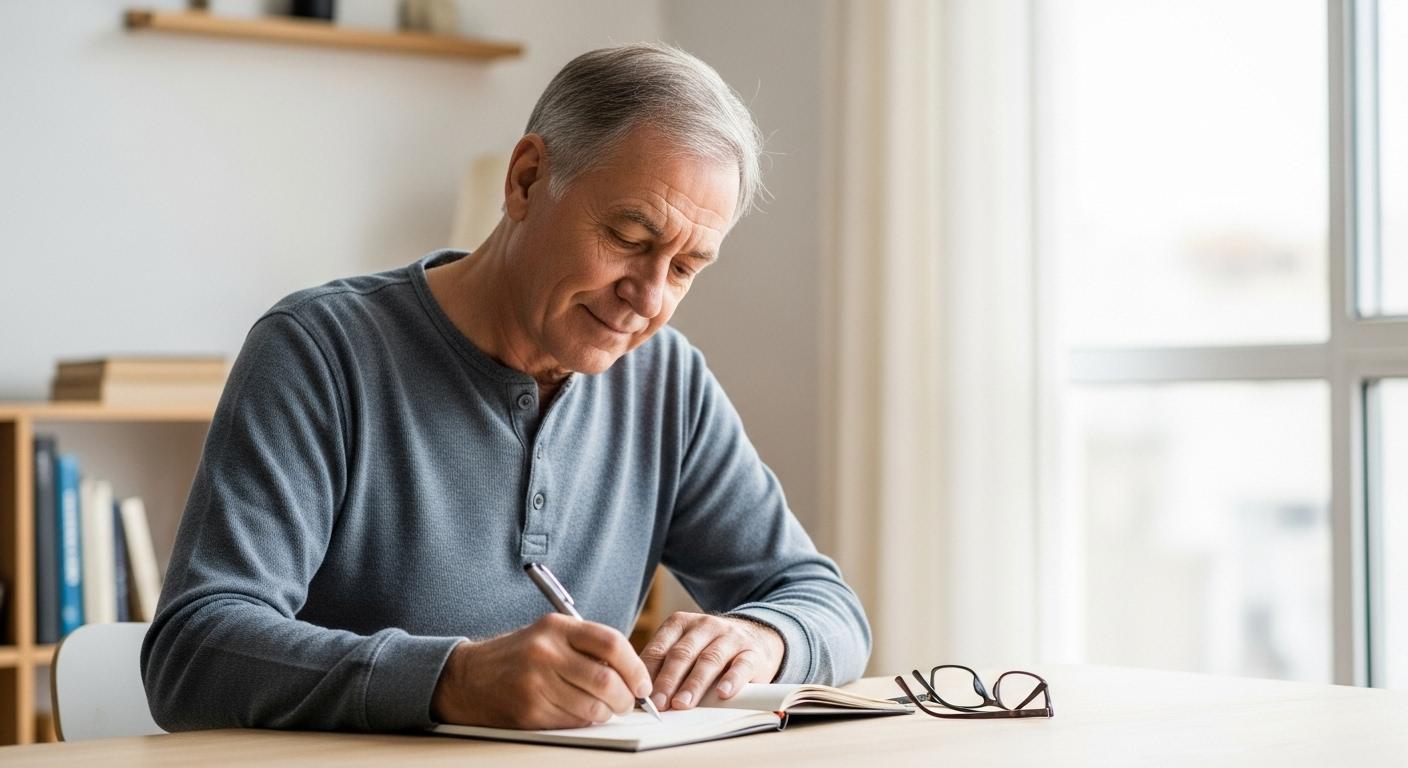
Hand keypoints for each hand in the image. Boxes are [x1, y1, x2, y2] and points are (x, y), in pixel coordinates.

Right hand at [431, 613, 651, 728]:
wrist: (466, 678)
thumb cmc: (517, 657)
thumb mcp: (549, 636)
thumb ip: (587, 647)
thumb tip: (631, 673)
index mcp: (556, 627)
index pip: (611, 643)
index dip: (635, 667)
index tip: (643, 683)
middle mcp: (545, 652)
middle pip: (606, 680)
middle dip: (626, 698)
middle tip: (628, 703)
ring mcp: (536, 682)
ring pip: (593, 706)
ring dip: (606, 713)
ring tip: (603, 709)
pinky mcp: (529, 711)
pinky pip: (573, 721)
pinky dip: (584, 721)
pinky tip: (578, 713)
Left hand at [640, 612, 784, 710]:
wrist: (756, 635)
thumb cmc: (710, 649)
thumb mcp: (686, 649)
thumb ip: (665, 666)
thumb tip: (642, 697)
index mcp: (681, 624)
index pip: (660, 648)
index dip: (648, 672)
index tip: (641, 695)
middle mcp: (705, 625)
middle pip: (682, 654)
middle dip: (668, 680)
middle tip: (659, 703)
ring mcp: (730, 637)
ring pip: (709, 660)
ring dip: (694, 684)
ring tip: (682, 704)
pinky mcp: (752, 652)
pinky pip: (741, 665)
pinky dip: (732, 680)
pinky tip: (723, 693)